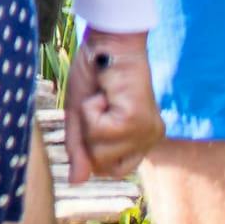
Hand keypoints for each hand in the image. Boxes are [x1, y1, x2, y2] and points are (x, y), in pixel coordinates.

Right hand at [65, 27, 162, 182]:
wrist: (109, 42)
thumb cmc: (95, 73)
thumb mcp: (80, 115)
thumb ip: (78, 148)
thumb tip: (75, 181)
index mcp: (140, 140)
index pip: (111, 170)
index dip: (92, 149)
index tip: (94, 115)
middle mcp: (149, 140)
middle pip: (105, 167)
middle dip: (89, 137)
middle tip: (97, 105)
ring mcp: (147, 133)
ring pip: (101, 152)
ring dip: (89, 120)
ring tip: (102, 97)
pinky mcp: (138, 122)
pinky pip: (100, 132)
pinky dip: (92, 110)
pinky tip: (105, 94)